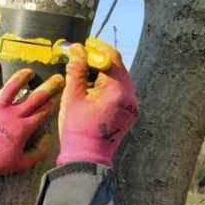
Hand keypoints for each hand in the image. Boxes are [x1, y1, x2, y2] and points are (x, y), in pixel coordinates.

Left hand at [0, 61, 63, 180]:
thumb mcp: (21, 163)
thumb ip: (39, 152)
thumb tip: (49, 138)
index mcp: (24, 128)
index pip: (45, 111)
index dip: (55, 102)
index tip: (61, 95)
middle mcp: (13, 114)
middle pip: (36, 96)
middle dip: (50, 86)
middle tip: (58, 78)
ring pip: (14, 85)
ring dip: (23, 76)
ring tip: (29, 71)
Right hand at [57, 38, 138, 166]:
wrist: (87, 159)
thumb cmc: (78, 130)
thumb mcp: (72, 97)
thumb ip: (76, 71)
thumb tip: (76, 50)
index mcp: (119, 91)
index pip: (112, 59)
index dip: (97, 48)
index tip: (84, 45)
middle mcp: (131, 97)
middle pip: (118, 68)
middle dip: (100, 59)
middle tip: (82, 55)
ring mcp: (132, 106)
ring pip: (120, 79)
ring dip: (103, 72)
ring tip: (84, 71)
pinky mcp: (128, 113)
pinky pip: (120, 92)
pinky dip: (107, 85)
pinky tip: (92, 86)